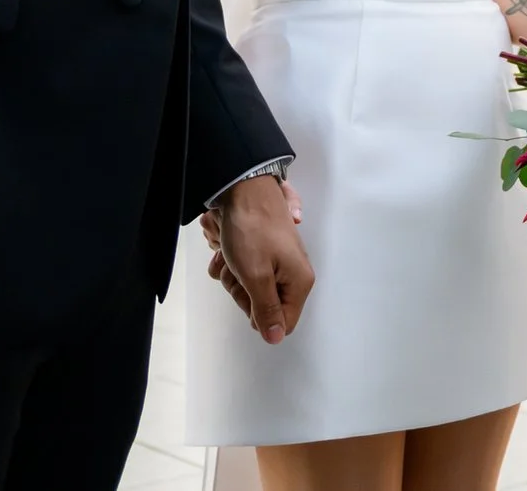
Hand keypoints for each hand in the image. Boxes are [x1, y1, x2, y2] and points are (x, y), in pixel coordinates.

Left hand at [209, 174, 314, 344]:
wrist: (244, 188)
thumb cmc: (252, 230)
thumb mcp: (256, 276)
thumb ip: (267, 310)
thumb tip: (276, 338)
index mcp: (299, 282)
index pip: (282, 323)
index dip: (258, 314)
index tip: (248, 292)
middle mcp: (292, 274)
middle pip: (263, 306)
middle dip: (242, 291)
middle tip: (237, 269)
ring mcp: (278, 262)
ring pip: (249, 289)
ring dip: (232, 276)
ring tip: (230, 254)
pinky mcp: (264, 252)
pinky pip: (244, 271)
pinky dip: (230, 262)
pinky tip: (227, 249)